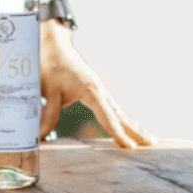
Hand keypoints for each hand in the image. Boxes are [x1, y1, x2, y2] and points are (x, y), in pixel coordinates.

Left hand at [40, 19, 152, 147]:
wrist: (53, 44)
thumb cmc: (50, 65)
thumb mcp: (47, 91)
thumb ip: (47, 114)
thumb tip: (40, 137)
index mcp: (92, 90)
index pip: (108, 118)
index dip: (118, 134)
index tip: (131, 148)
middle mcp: (101, 90)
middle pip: (121, 115)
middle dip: (137, 131)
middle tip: (153, 145)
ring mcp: (101, 89)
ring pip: (120, 112)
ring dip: (134, 126)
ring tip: (149, 140)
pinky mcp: (97, 89)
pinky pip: (114, 108)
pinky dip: (124, 119)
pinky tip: (129, 127)